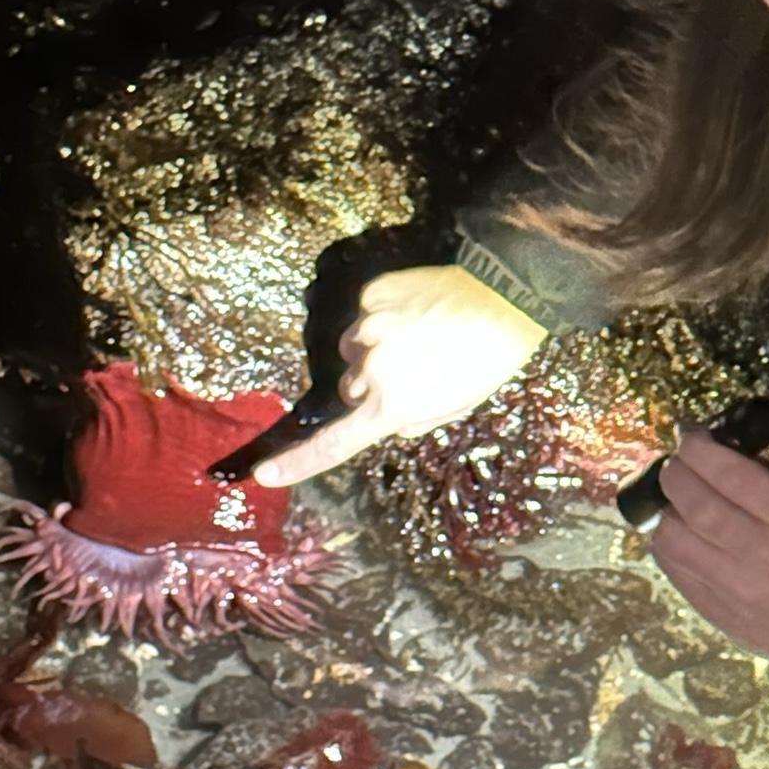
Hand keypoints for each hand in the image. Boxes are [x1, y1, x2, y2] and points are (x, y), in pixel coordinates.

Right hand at [253, 265, 547, 485]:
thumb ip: (410, 419)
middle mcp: (371, 369)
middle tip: (414, 370)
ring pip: (353, 348)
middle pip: (350, 387)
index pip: (335, 443)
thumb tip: (387, 415)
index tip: (265, 474)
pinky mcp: (373, 294)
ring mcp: (368, 327)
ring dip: (374, 348)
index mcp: (391, 406)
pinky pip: (365, 313)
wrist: (504, 301)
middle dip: (370, 385)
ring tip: (419, 337)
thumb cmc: (486, 363)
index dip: (298, 463)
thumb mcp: (453, 408)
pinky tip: (417, 311)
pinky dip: (383, 315)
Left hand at [650, 429, 768, 661]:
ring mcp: (734, 584)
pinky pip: (672, 566)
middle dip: (675, 475)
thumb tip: (717, 449)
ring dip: (666, 510)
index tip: (689, 437)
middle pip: (698, 507)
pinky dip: (666, 541)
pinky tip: (679, 531)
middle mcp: (762, 551)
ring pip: (675, 539)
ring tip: (676, 501)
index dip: (702, 451)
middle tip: (675, 464)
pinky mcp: (713, 607)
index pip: (735, 477)